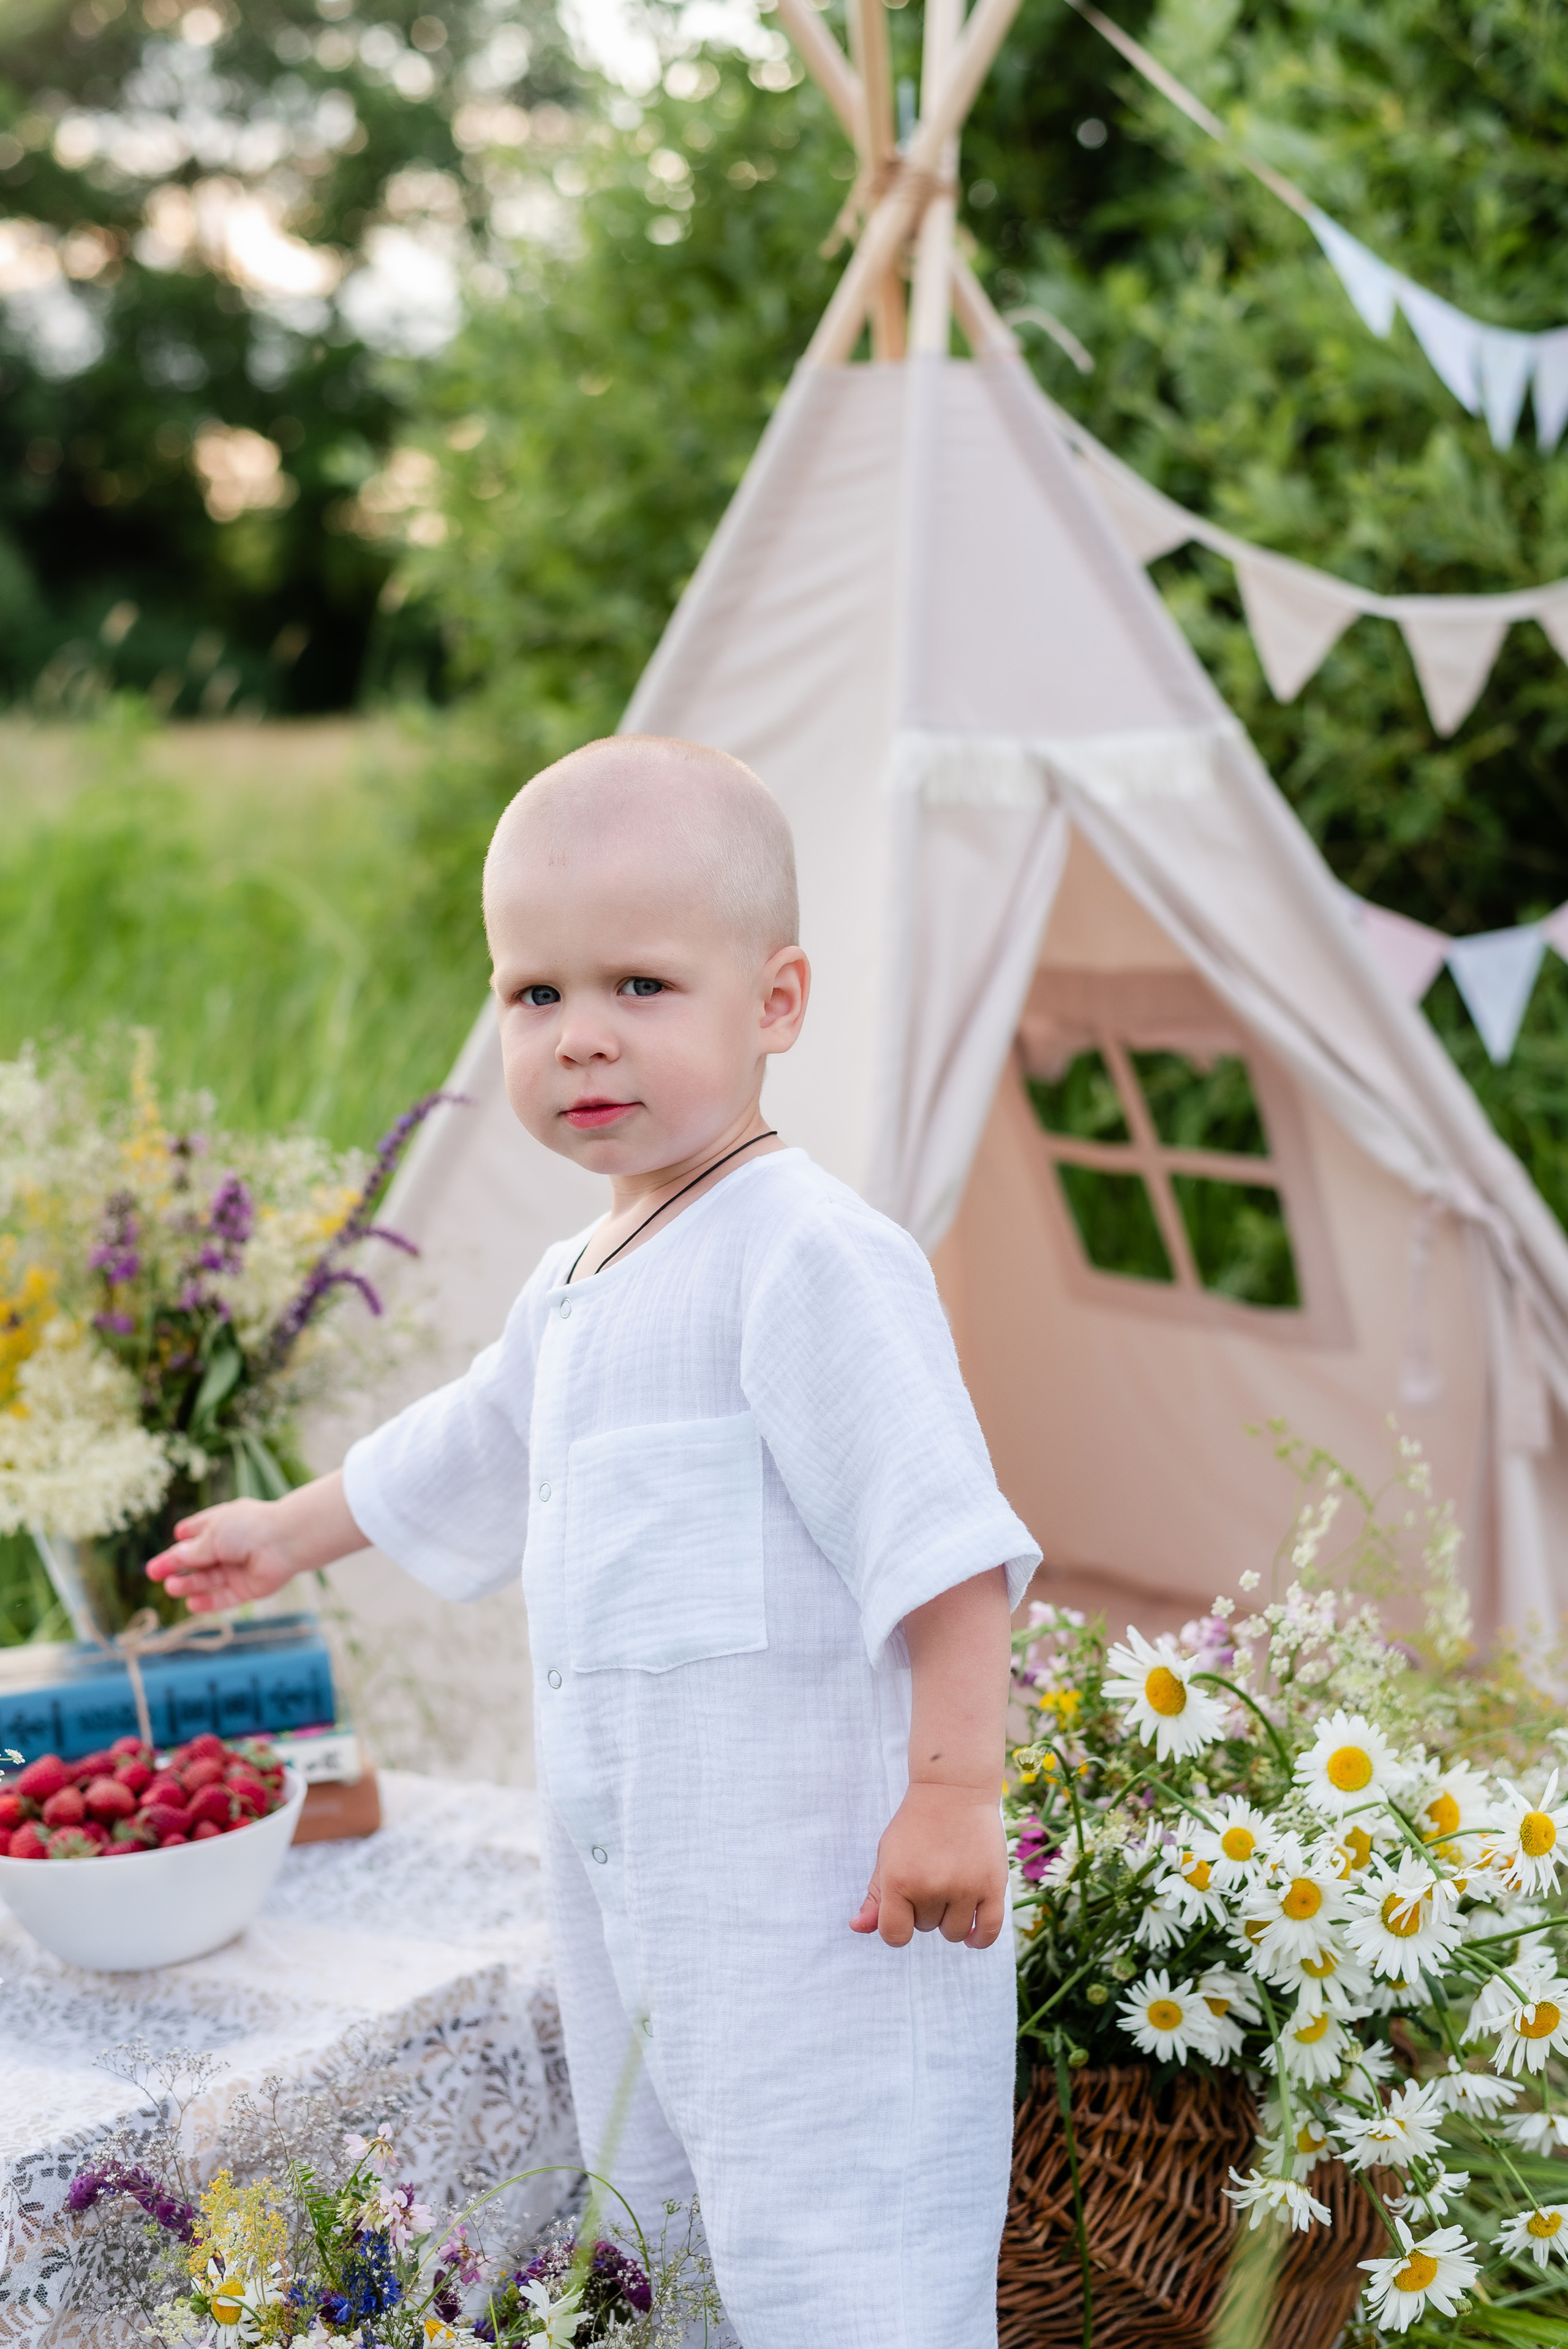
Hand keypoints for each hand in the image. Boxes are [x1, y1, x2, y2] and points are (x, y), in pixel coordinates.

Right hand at [144, 1470, 365, 1612]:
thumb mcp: (212, 1536)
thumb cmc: (248, 1530)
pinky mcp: (248, 1588)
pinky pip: (224, 1598)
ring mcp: (239, 1568)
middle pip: (198, 1559)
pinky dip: (208, 1602)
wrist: (284, 1543)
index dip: (185, 1536)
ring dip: (189, 1584)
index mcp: (224, 1524)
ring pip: (208, 1580)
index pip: (200, 1530)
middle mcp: (231, 1546)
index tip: (176, 1537)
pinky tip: (191, 1604)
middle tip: (153, 1573)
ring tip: (171, 1587)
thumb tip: (172, 1557)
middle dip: (175, 1565)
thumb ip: (191, 1551)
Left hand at [849, 1781, 1006, 1949]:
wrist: (953, 1790)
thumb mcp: (887, 1855)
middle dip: (925, 1909)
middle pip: (925, 1928)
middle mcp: (931, 1887)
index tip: (902, 1910)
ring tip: (950, 1889)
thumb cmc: (915, 1825)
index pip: (894, 1935)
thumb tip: (856, 1927)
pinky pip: (988, 1931)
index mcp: (899, 1880)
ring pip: (954, 1933)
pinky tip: (972, 1936)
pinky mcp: (993, 1886)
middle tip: (930, 1875)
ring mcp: (965, 1888)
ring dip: (950, 1919)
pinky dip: (979, 1939)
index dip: (897, 1927)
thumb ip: (875, 1896)